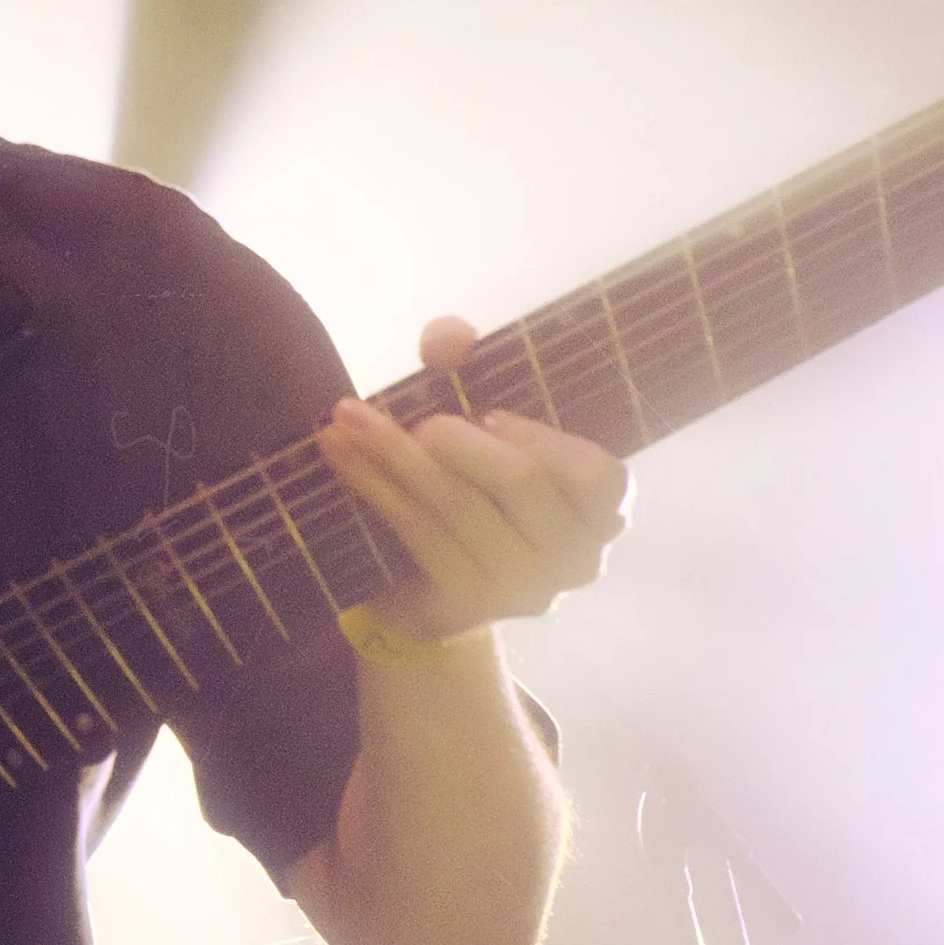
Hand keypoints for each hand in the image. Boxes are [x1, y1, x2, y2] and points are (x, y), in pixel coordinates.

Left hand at [314, 316, 629, 647]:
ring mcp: (523, 591)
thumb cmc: (479, 488)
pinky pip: (416, 532)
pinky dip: (372, 485)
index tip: (489, 414)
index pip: (598, 475)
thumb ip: (473, 367)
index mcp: (604, 513)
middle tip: (419, 421)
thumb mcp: (487, 426)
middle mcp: (577, 560)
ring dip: (393, 453)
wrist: (438, 587)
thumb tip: (448, 338)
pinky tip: (340, 453)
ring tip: (346, 417)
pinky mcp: (466, 605)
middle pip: (522, 483)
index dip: (543, 440)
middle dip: (459, 441)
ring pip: (456, 506)